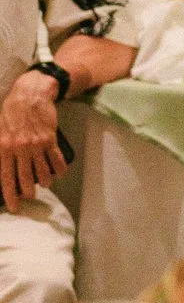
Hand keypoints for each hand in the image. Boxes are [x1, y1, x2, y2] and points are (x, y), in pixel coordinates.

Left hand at [0, 71, 62, 213]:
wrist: (30, 95)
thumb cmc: (11, 111)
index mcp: (3, 147)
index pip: (6, 178)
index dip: (10, 195)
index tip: (14, 207)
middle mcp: (19, 149)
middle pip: (25, 180)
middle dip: (28, 193)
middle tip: (29, 196)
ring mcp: (36, 145)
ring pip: (43, 174)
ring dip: (45, 182)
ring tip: (44, 183)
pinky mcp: (50, 140)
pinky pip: (57, 162)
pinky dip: (59, 170)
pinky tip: (59, 173)